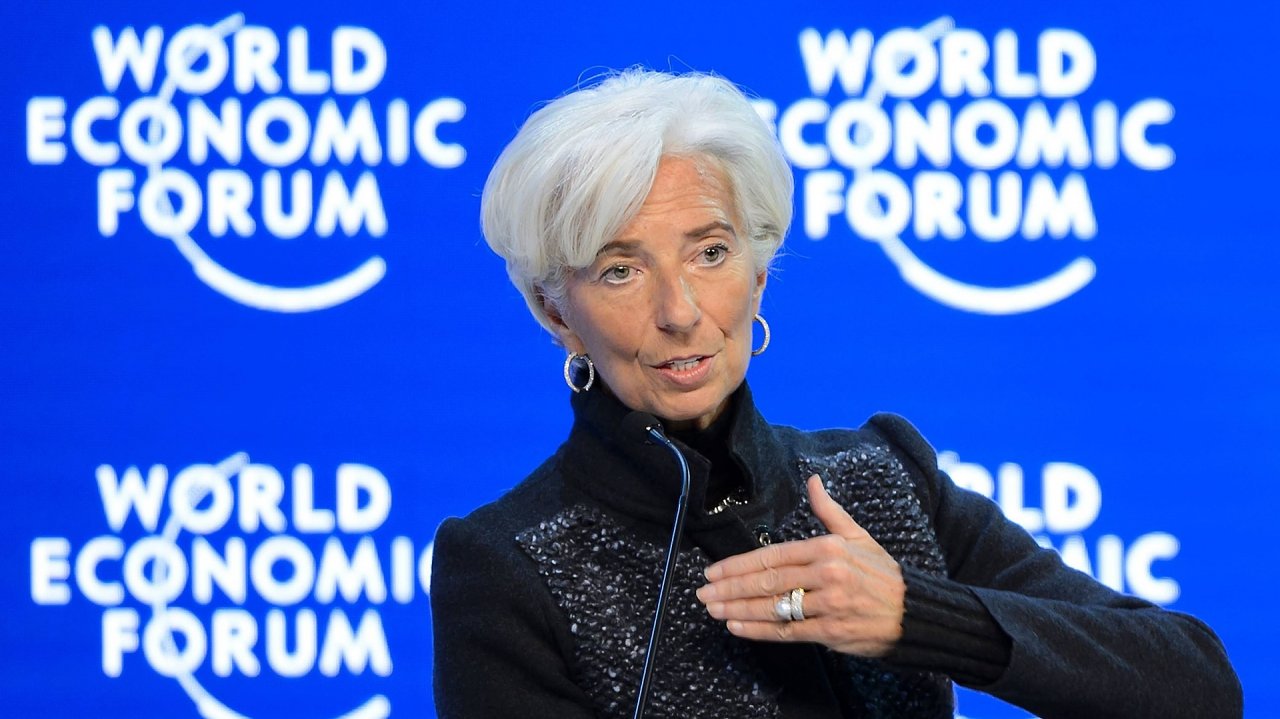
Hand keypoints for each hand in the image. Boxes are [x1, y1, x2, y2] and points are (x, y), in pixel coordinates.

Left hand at [695, 475, 905, 656]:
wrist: (915, 613)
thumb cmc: (882, 574)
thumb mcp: (857, 535)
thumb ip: (829, 511)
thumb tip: (812, 480)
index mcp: (828, 547)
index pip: (772, 556)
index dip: (739, 565)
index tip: (714, 570)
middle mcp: (827, 574)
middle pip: (767, 581)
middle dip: (730, 587)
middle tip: (703, 592)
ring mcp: (829, 604)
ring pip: (773, 607)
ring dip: (738, 609)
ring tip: (713, 609)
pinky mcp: (831, 632)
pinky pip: (787, 632)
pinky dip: (759, 630)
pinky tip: (737, 627)